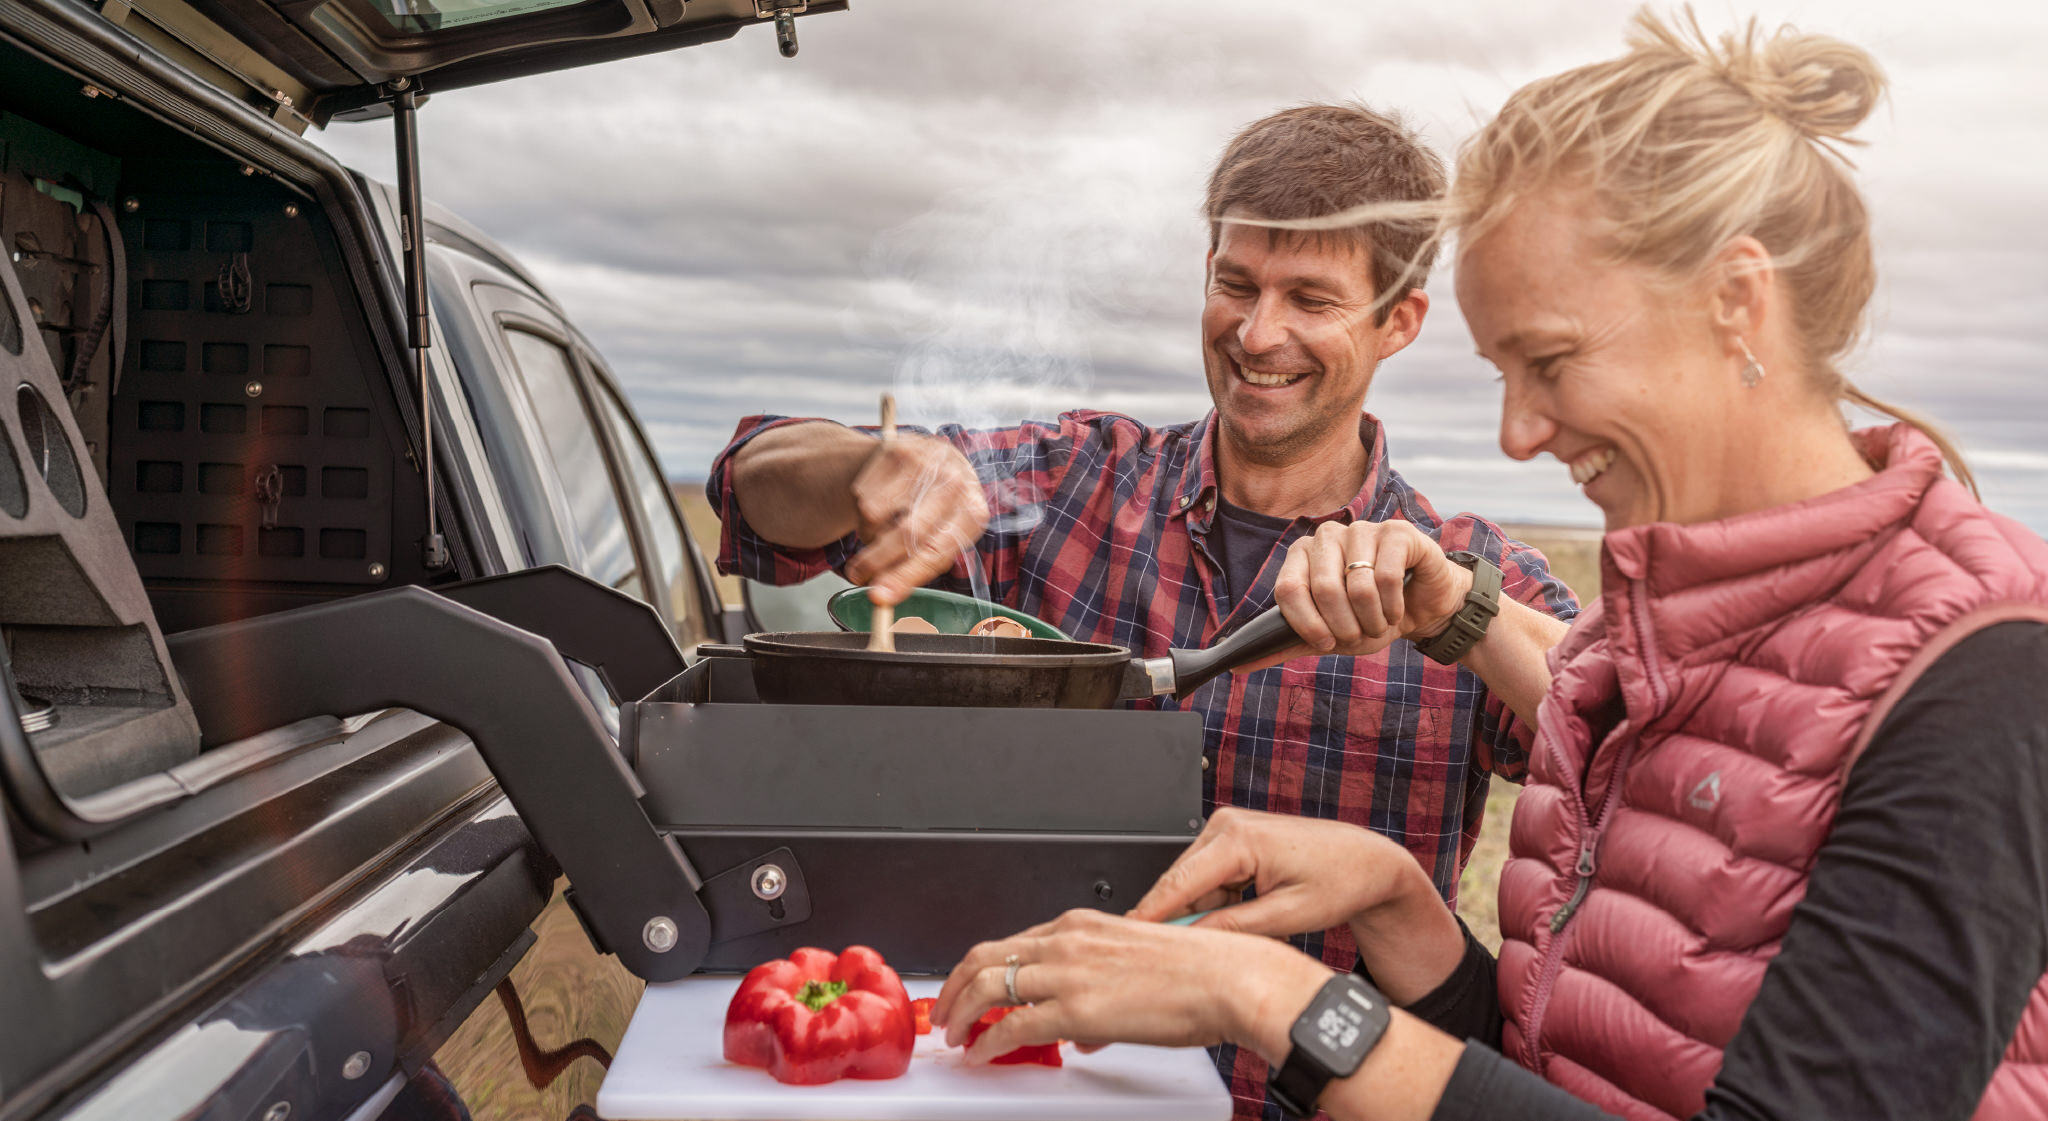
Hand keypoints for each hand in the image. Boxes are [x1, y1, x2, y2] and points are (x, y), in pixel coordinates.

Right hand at [841, 435, 988, 604]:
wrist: (933, 460)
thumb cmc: (939, 512)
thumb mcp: (942, 537)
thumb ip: (918, 567)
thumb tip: (882, 594)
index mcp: (973, 512)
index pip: (936, 551)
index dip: (905, 577)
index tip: (880, 597)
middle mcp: (954, 483)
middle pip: (906, 532)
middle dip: (876, 562)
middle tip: (858, 577)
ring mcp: (926, 462)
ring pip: (876, 514)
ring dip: (868, 535)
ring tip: (877, 536)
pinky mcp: (897, 449)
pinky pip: (863, 494)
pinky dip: (862, 513)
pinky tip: (877, 510)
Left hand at [929, 909, 1330, 1064]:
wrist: (1228, 979)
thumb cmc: (1200, 970)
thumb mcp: (1135, 960)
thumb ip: (1099, 983)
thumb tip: (1082, 1028)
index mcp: (1082, 924)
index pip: (1012, 941)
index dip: (982, 966)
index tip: (971, 985)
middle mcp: (1067, 941)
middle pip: (985, 956)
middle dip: (954, 986)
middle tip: (943, 1010)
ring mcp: (1068, 973)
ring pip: (986, 986)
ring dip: (960, 1013)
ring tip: (954, 1034)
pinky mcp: (1076, 1010)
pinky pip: (1012, 1025)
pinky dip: (987, 1041)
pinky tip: (982, 1053)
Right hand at [1127, 807, 1466, 1003]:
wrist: (1367, 861)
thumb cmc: (1340, 880)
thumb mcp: (1287, 915)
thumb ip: (1233, 929)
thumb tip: (1190, 942)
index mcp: (1240, 839)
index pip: (1178, 884)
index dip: (1150, 915)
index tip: (1129, 940)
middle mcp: (1227, 824)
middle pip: (1180, 883)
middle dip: (1178, 919)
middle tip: (1179, 957)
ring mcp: (1228, 827)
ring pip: (1191, 881)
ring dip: (1201, 910)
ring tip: (1234, 931)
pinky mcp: (1233, 836)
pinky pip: (1207, 875)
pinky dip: (1214, 899)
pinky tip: (1239, 914)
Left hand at [1246, 520, 1471, 670]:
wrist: (1418, 609)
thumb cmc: (1367, 618)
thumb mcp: (1324, 636)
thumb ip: (1284, 645)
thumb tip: (1238, 665)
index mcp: (1301, 555)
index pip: (1288, 589)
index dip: (1306, 624)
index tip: (1325, 641)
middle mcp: (1327, 536)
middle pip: (1322, 588)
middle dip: (1344, 626)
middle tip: (1359, 633)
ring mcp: (1362, 529)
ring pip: (1357, 585)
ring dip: (1372, 619)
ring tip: (1379, 621)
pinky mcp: (1396, 531)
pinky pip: (1387, 576)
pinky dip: (1393, 606)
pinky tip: (1397, 609)